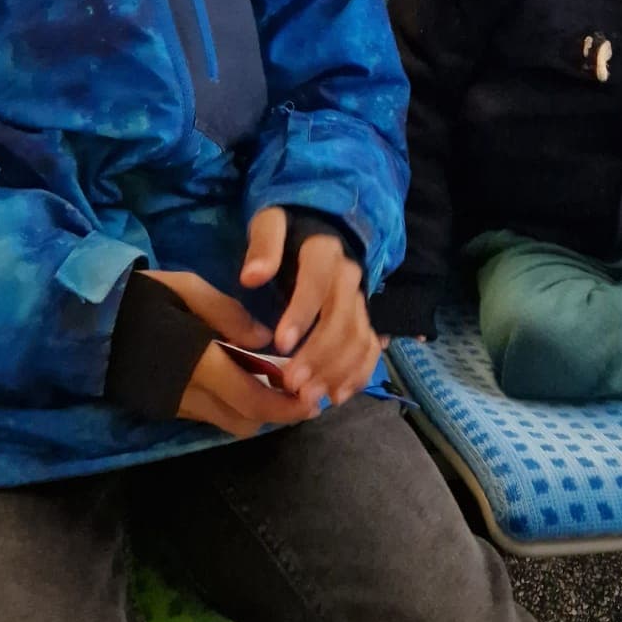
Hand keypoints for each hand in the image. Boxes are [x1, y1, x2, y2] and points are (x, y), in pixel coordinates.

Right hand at [142, 267, 317, 438]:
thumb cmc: (138, 296)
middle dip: (275, 414)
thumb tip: (264, 338)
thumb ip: (227, 314)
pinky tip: (240, 386)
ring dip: (253, 413)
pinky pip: (207, 417)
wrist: (85, 322)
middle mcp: (188, 393)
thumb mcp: (186, 288)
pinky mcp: (162, 408)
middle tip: (299, 396)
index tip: (311, 399)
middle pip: (244, 421)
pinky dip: (230, 408)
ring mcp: (173, 405)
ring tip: (274, 391)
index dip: (286, 405)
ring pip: (227, 424)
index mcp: (197, 361)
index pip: (252, 399)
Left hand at [240, 206, 379, 408]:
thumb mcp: (271, 223)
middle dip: (318, 354)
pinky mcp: (365, 321)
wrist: (322, 231)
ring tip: (308, 397)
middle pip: (342, 319)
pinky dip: (358, 375)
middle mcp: (349, 277)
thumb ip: (264, 244)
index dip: (302, 314)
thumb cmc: (288, 232)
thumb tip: (252, 276)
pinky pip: (370, 350)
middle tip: (291, 383)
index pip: (318, 283)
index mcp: (325, 252)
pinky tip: (336, 396)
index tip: (280, 344)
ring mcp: (360, 301)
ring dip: (336, 371)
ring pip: (358, 339)